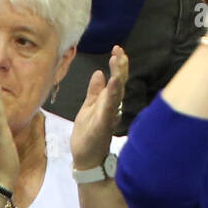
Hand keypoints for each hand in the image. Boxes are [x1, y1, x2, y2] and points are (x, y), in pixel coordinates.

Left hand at [71, 45, 127, 169]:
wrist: (86, 158)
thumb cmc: (87, 134)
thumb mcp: (88, 107)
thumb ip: (95, 91)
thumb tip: (99, 72)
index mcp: (107, 101)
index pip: (115, 79)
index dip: (118, 64)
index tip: (117, 48)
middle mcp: (111, 106)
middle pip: (119, 83)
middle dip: (121, 67)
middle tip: (120, 51)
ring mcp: (108, 115)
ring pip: (116, 93)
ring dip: (118, 77)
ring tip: (118, 61)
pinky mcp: (103, 124)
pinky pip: (109, 108)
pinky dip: (111, 95)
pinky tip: (112, 83)